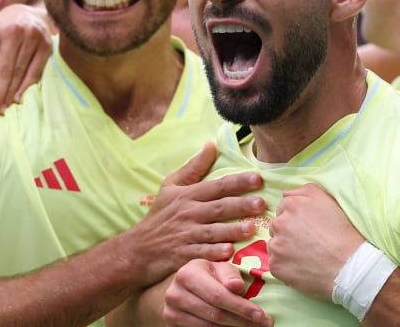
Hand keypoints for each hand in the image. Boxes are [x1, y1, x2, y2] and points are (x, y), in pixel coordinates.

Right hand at [122, 142, 264, 286]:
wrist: (139, 248)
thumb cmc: (160, 215)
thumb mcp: (170, 186)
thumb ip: (193, 167)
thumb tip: (211, 145)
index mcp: (187, 195)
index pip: (217, 186)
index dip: (237, 182)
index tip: (257, 178)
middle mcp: (188, 213)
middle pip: (218, 207)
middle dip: (241, 205)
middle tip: (261, 204)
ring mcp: (186, 234)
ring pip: (213, 231)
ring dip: (232, 230)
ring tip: (251, 228)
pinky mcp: (183, 255)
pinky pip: (201, 253)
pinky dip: (214, 252)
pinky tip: (229, 252)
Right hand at [163, 259, 271, 326]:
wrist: (184, 288)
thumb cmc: (208, 275)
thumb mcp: (219, 269)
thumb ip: (230, 275)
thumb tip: (237, 287)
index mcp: (187, 274)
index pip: (218, 295)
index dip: (241, 307)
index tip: (261, 315)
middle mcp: (174, 293)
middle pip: (215, 314)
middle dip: (242, 320)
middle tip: (263, 324)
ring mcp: (171, 311)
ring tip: (251, 326)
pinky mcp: (171, 324)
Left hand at [268, 184, 362, 300]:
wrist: (348, 265)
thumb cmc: (341, 232)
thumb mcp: (327, 200)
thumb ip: (304, 191)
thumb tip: (286, 194)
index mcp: (291, 205)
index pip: (283, 209)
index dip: (296, 219)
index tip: (308, 228)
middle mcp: (279, 223)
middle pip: (277, 226)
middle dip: (288, 232)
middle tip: (308, 242)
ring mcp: (276, 246)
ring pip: (275, 245)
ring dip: (285, 249)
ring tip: (306, 255)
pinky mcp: (276, 266)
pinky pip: (275, 264)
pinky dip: (285, 266)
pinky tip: (302, 266)